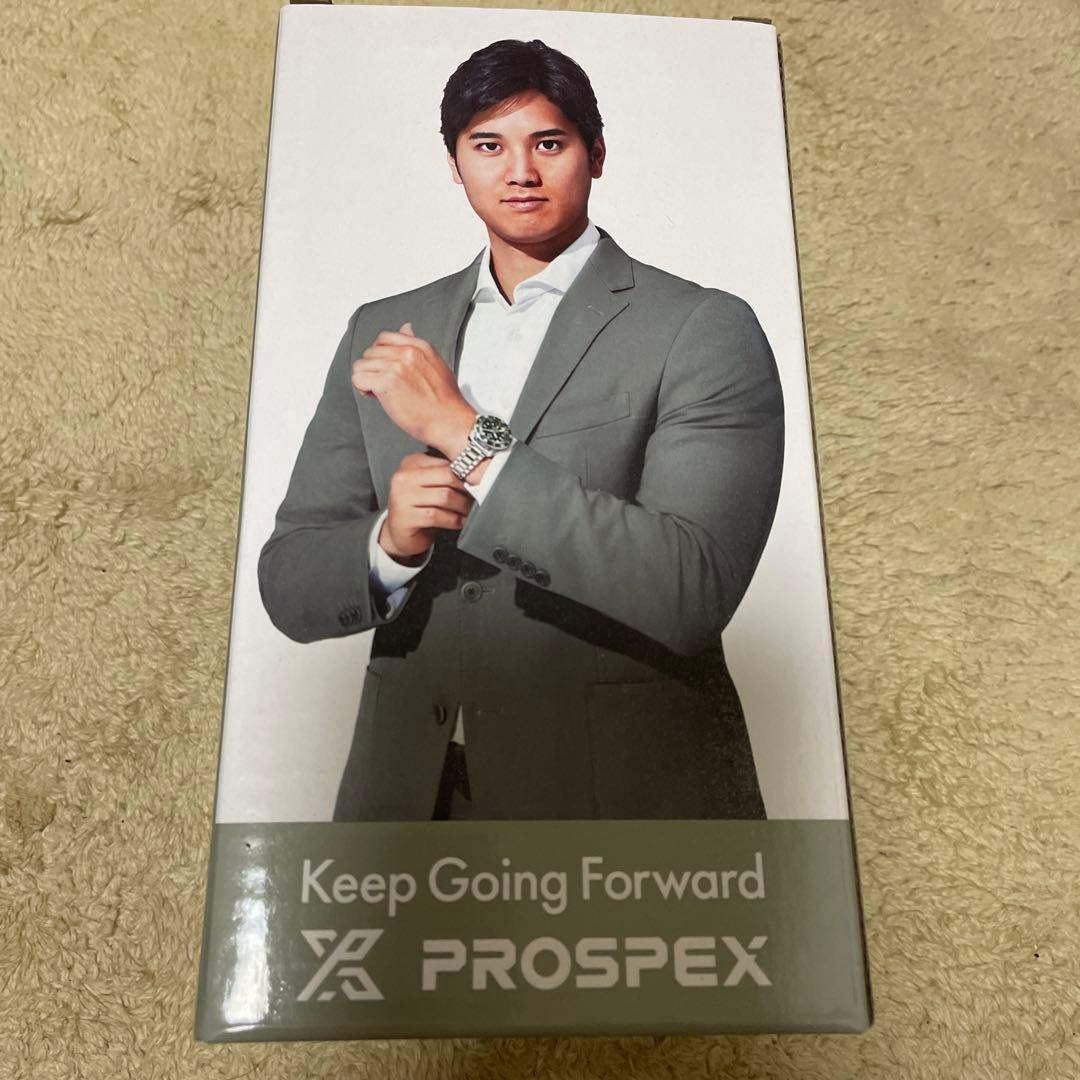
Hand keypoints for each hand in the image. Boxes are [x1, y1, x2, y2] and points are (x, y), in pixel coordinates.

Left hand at [352, 323, 475, 457]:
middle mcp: (407, 353)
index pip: (384, 338)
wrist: (449, 421)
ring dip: (366, 379)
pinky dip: (363, 388)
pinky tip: (375, 397)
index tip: (386, 370)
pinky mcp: (386, 382)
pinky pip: (358, 378)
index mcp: (420, 347)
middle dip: (373, 369)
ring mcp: (396, 366)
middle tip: (385, 386)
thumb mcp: (436, 364)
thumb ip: (417, 346)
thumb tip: (406, 327)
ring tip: (380, 393)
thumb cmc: (445, 400)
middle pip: (370, 352)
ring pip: (361, 365)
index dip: (379, 354)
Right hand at [379, 453, 473, 559]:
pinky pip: (437, 516)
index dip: (465, 474)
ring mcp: (401, 497)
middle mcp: (403, 477)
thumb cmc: (419, 507)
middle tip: (475, 498)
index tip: (476, 483)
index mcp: (411, 463)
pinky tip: (459, 522)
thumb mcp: (430, 484)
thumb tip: (477, 472)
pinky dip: (453, 520)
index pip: (446, 462)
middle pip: (447, 476)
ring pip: (444, 497)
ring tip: (468, 511)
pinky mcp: (404, 517)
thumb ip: (445, 474)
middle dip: (466, 489)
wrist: (399, 533)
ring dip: (462, 506)